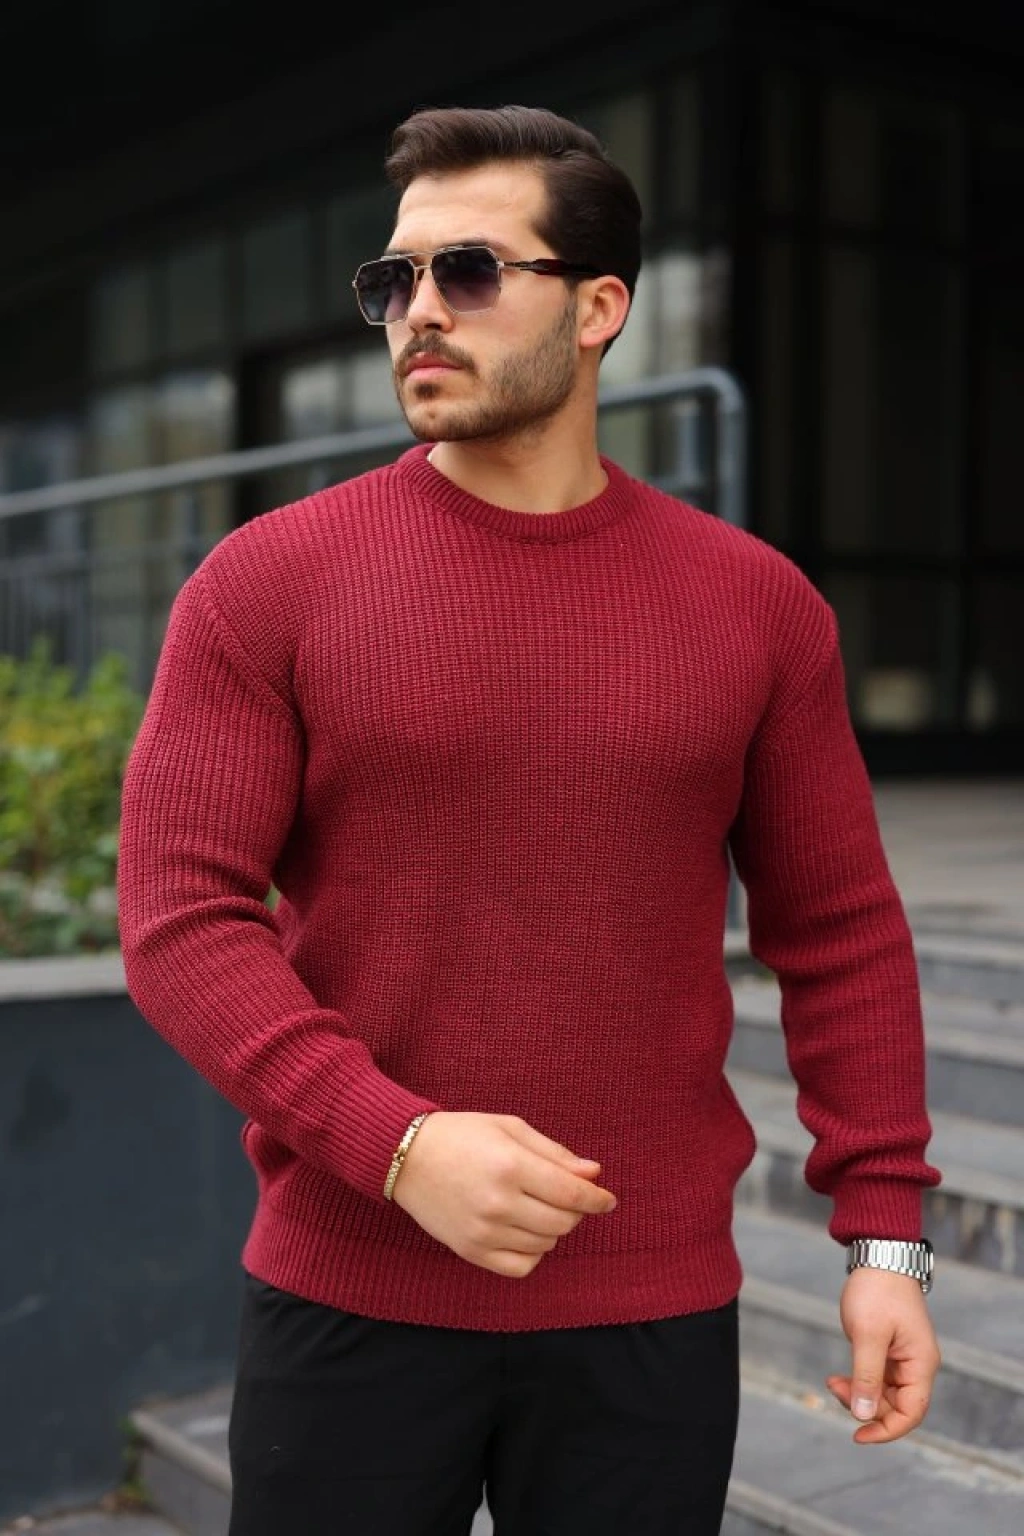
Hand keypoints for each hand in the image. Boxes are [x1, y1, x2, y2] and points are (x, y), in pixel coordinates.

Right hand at [391, 1111, 616, 1278]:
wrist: (406, 1157)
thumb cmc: (462, 1135)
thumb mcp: (510, 1128)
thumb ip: (554, 1153)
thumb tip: (593, 1174)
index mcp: (511, 1166)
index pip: (571, 1193)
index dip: (597, 1199)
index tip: (607, 1200)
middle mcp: (499, 1203)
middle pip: (562, 1222)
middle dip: (576, 1211)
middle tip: (567, 1197)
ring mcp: (484, 1231)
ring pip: (545, 1244)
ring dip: (554, 1229)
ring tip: (540, 1208)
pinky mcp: (471, 1251)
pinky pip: (521, 1266)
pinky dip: (534, 1253)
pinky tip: (525, 1232)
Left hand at [826, 1267, 941, 1443]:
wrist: (878, 1255)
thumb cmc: (877, 1291)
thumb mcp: (867, 1335)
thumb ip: (867, 1377)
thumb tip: (864, 1415)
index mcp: (921, 1364)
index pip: (911, 1414)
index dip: (886, 1430)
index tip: (857, 1435)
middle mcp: (917, 1365)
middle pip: (895, 1407)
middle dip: (864, 1407)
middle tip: (834, 1388)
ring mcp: (903, 1358)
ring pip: (883, 1395)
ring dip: (859, 1394)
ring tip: (832, 1381)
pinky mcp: (889, 1350)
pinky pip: (877, 1379)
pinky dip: (858, 1381)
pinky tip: (839, 1377)